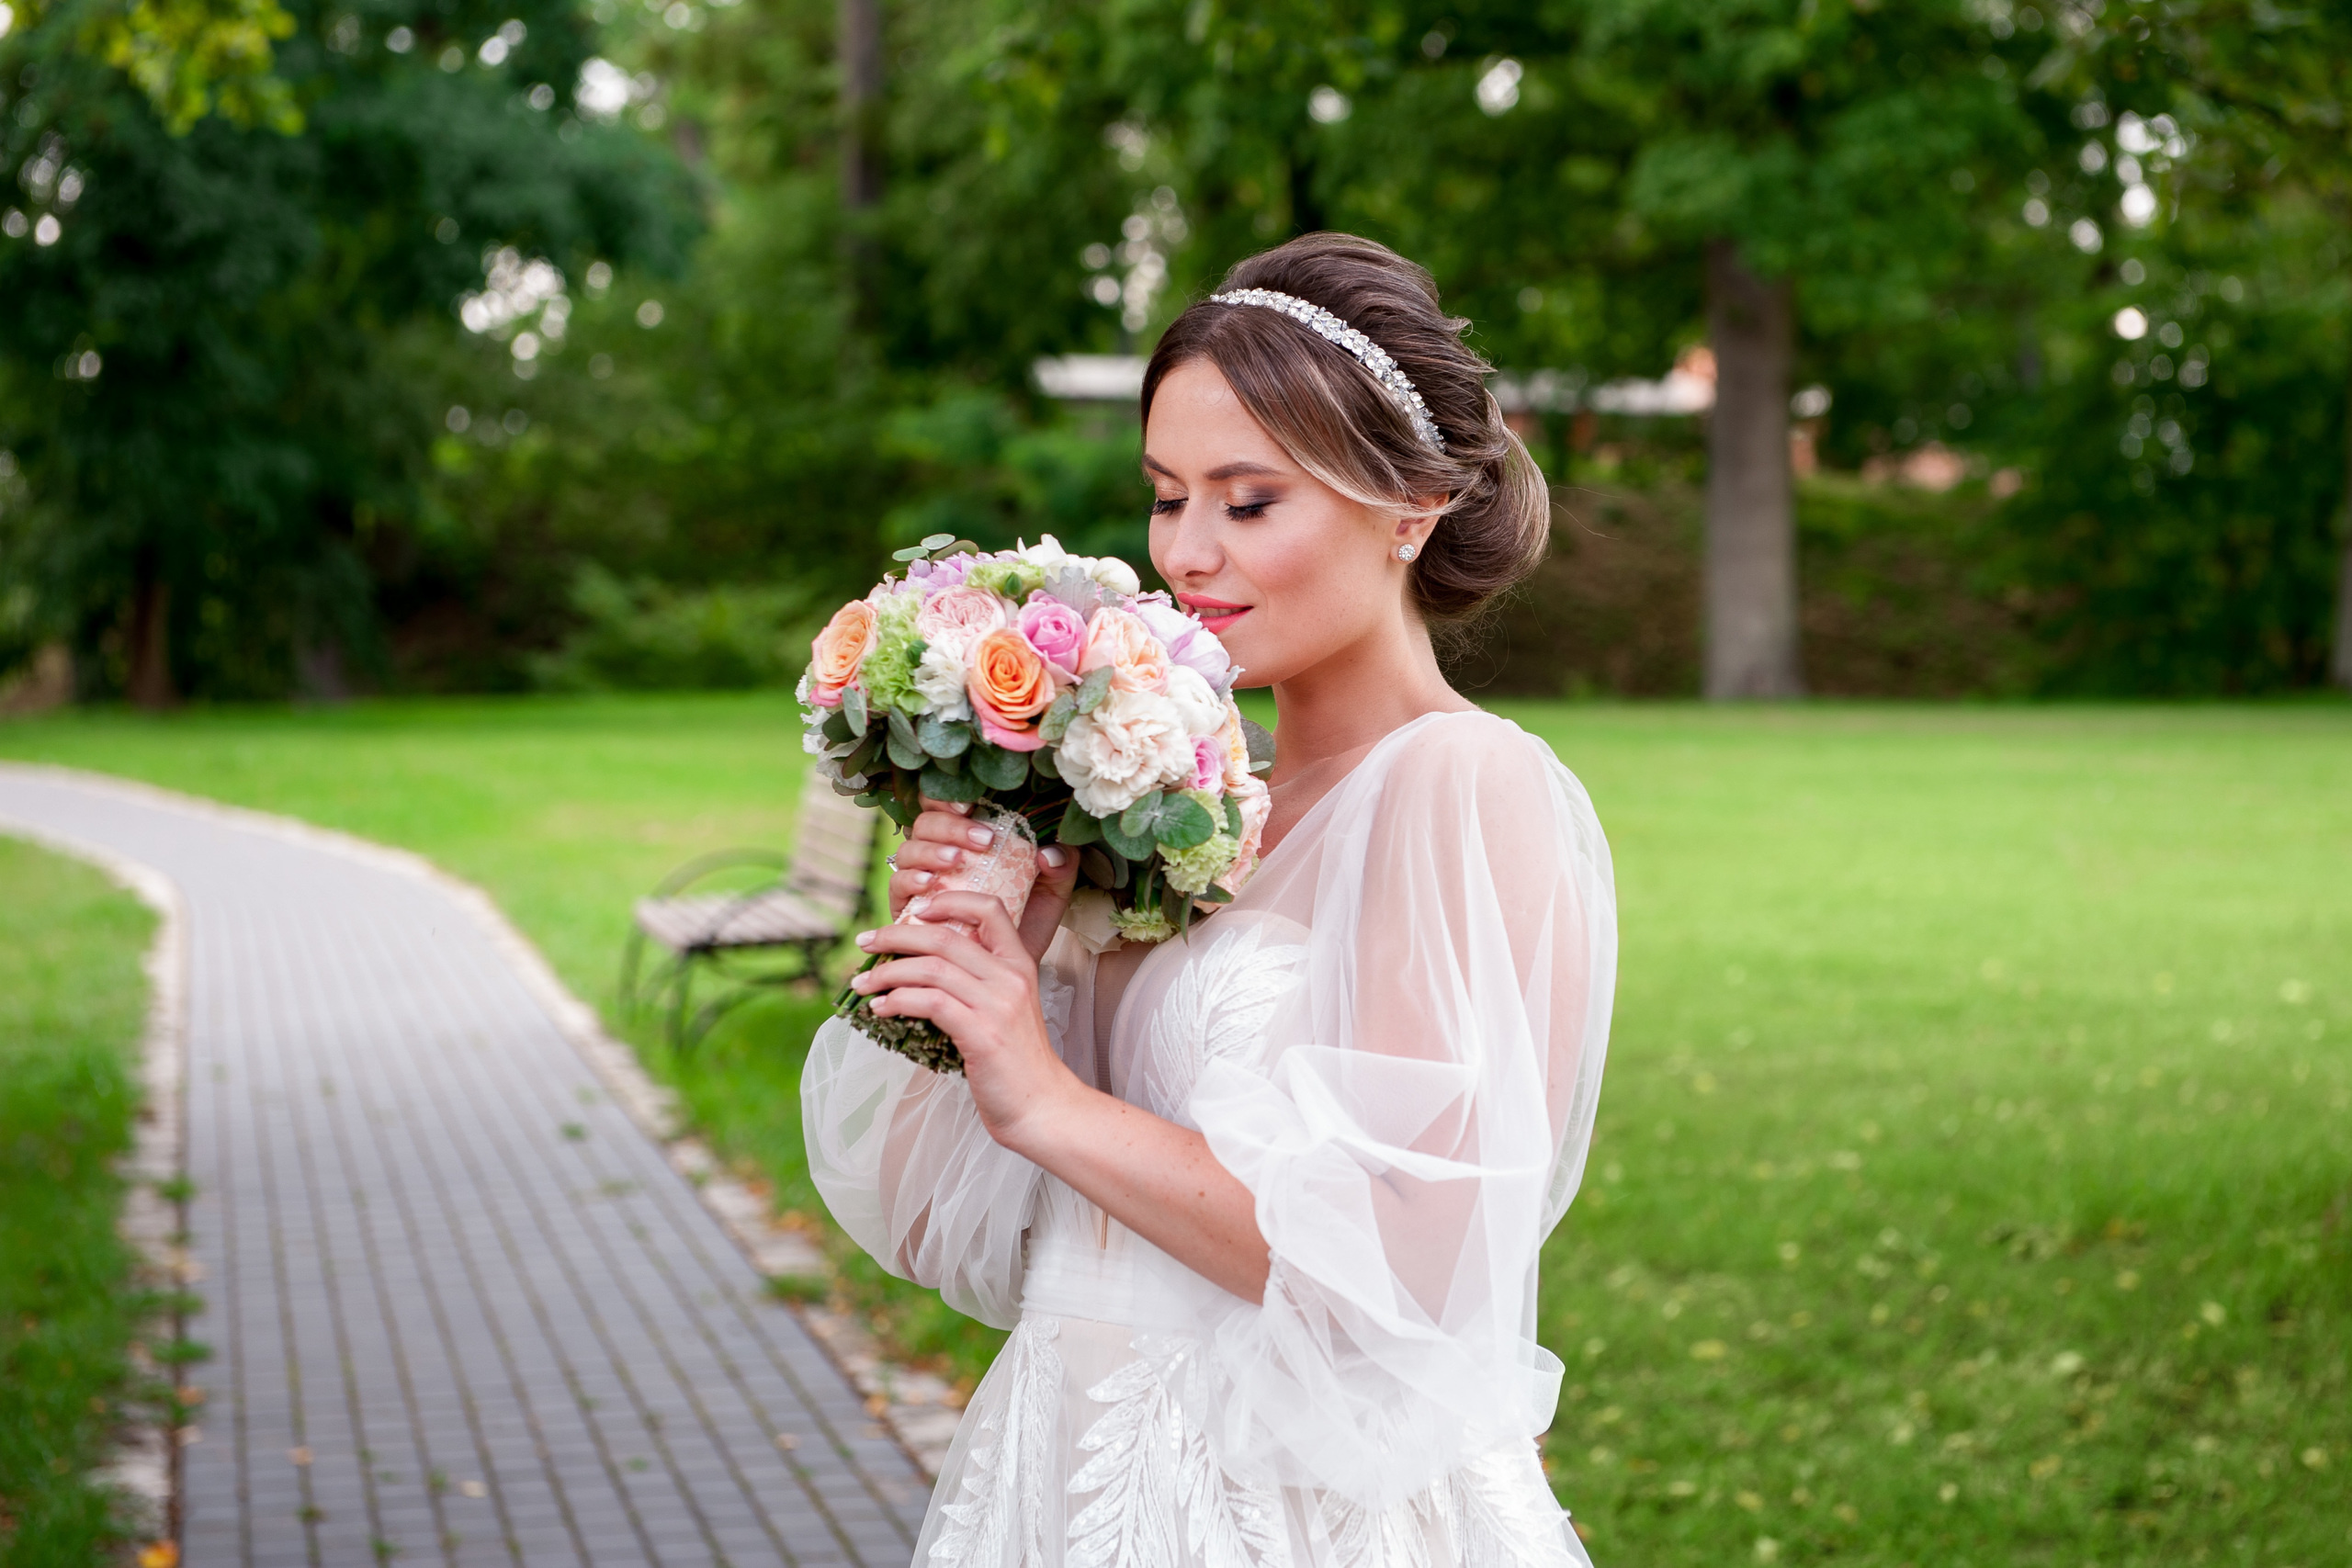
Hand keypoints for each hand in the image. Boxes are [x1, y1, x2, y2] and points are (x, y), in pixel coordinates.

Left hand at [852, 889, 1079, 1153]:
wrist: (1042, 1107)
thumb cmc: (1016, 1062)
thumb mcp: (1006, 1009)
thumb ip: (978, 982)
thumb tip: (924, 965)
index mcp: (1020, 964)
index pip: (989, 908)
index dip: (948, 900)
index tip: (913, 910)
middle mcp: (1011, 977)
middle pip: (945, 935)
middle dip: (896, 935)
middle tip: (864, 942)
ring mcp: (998, 1005)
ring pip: (931, 968)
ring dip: (887, 972)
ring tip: (862, 983)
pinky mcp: (982, 1035)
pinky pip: (930, 1003)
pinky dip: (897, 1001)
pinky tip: (880, 1009)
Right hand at [887, 799, 1078, 961]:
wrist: (1001, 975)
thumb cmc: (1022, 928)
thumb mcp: (1050, 896)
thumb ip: (1061, 868)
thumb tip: (1048, 852)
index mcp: (968, 842)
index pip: (947, 804)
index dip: (949, 796)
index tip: (973, 804)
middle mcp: (939, 855)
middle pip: (927, 821)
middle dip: (952, 825)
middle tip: (983, 841)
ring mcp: (919, 881)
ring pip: (909, 849)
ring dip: (931, 850)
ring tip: (955, 862)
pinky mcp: (905, 909)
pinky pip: (897, 885)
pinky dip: (911, 880)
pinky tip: (931, 884)